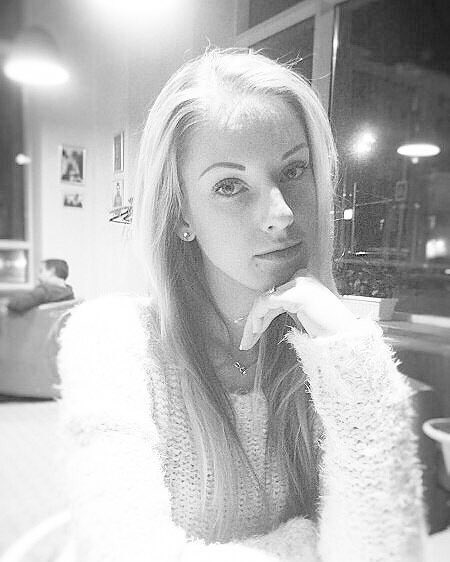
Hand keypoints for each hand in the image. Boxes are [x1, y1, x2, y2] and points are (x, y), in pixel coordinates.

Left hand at [240, 274, 357, 349]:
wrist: (346, 339)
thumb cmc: (328, 331)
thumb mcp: (302, 315)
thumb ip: (286, 308)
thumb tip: (260, 315)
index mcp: (304, 281)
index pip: (274, 296)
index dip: (260, 316)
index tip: (252, 335)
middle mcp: (301, 277)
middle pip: (268, 298)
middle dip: (254, 320)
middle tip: (245, 342)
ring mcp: (300, 283)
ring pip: (264, 301)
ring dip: (253, 322)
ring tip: (248, 341)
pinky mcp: (296, 292)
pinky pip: (268, 301)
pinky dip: (258, 316)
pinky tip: (256, 330)